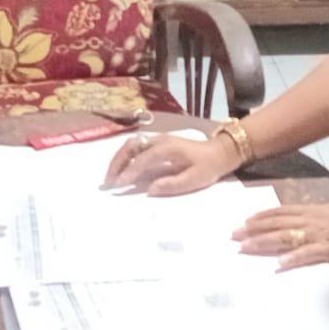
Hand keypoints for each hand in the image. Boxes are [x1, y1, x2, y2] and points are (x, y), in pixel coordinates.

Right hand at [100, 132, 238, 195]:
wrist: (219, 152)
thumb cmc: (208, 167)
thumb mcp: (195, 179)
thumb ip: (172, 184)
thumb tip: (150, 189)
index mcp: (168, 148)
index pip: (142, 159)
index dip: (129, 171)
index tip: (118, 185)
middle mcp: (159, 140)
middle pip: (131, 147)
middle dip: (117, 163)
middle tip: (108, 182)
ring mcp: (157, 140)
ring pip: (131, 145)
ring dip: (118, 159)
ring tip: (111, 177)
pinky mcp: (157, 143)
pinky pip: (136, 147)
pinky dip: (125, 157)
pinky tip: (121, 170)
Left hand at [233, 203, 328, 270]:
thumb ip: (315, 215)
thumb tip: (300, 219)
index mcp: (312, 210)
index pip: (281, 212)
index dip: (261, 217)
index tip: (244, 221)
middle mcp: (311, 220)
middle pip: (277, 224)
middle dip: (253, 230)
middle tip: (233, 235)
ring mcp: (318, 235)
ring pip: (285, 237)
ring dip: (264, 242)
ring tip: (245, 247)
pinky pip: (307, 254)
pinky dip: (293, 258)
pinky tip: (278, 264)